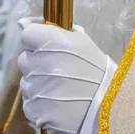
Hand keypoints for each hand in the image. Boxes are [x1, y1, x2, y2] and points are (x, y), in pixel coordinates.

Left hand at [17, 19, 114, 133]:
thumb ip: (54, 31)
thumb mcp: (83, 43)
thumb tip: (23, 23)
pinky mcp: (35, 110)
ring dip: (39, 84)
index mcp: (54, 42)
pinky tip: (58, 104)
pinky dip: (40, 103)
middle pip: (25, 59)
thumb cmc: (98, 73)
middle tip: (58, 71)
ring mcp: (36, 88)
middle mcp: (41, 63)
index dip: (35, 39)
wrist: (111, 109)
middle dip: (37, 63)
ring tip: (61, 90)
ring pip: (27, 82)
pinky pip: (29, 102)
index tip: (44, 44)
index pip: (27, 34)